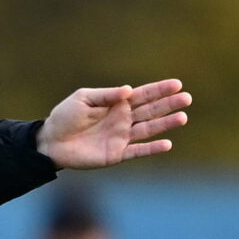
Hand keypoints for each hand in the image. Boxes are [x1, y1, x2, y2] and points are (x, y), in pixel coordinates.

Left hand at [36, 80, 190, 168]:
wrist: (51, 141)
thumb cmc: (65, 116)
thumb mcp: (84, 98)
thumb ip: (107, 95)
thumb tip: (129, 91)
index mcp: (117, 103)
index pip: (143, 95)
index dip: (160, 90)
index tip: (177, 84)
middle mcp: (123, 119)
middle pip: (151, 110)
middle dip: (169, 104)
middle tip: (187, 98)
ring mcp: (121, 137)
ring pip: (149, 129)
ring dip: (166, 124)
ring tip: (183, 117)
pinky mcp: (116, 154)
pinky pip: (137, 151)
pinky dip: (152, 148)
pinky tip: (167, 144)